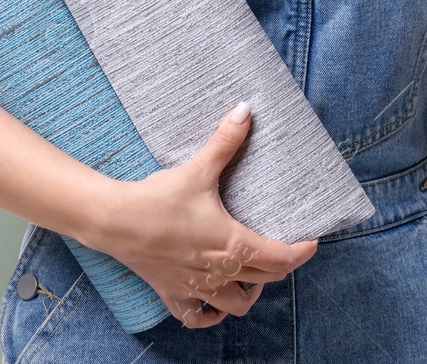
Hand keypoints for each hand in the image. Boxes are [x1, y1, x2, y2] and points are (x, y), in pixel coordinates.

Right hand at [89, 102, 318, 327]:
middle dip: (281, 267)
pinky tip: (213, 305)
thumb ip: (225, 141)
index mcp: (232, 244)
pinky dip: (209, 316)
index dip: (302, 252)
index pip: (281, 258)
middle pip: (265, 279)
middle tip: (285, 249)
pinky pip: (195, 317)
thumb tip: (246, 110)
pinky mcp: (172, 292)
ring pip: (236, 304)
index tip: (312, 242)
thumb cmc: (158, 198)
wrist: (115, 220)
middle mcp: (219, 271)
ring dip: (250, 293)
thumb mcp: (197, 169)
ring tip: (252, 276)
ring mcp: (196, 286)